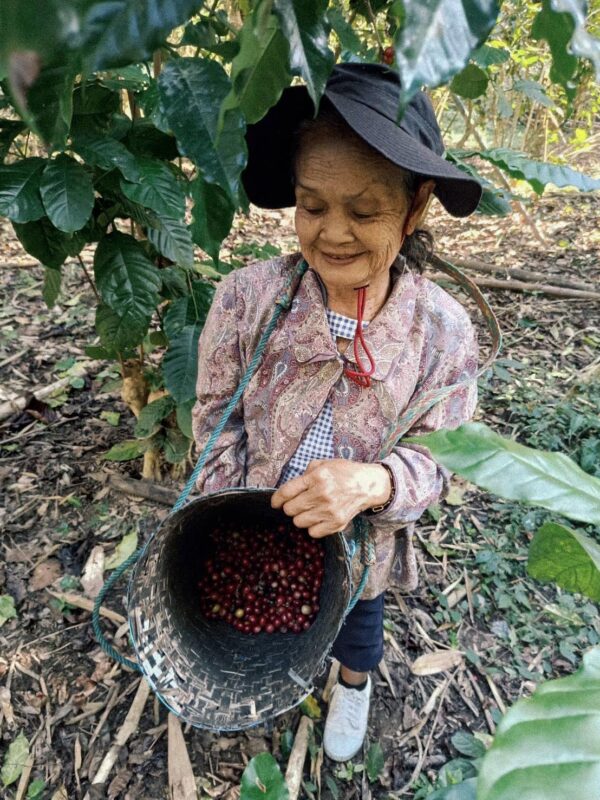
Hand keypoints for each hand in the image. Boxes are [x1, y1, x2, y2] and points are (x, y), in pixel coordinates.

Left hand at [271, 459, 391, 537]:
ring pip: (299, 522)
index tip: (275, 503)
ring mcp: (329, 510)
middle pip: (290, 509)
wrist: (368, 485)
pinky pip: (312, 532)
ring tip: (310, 510)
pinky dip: (312, 527)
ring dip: (301, 517)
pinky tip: (318, 518)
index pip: (287, 492)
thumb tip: (290, 488)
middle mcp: (322, 494)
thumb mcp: (324, 464)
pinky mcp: (337, 523)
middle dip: (290, 507)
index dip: (277, 499)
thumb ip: (306, 473)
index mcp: (316, 477)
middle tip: (298, 503)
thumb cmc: (344, 472)